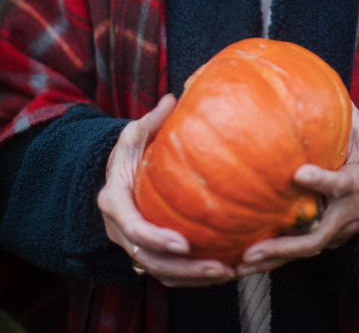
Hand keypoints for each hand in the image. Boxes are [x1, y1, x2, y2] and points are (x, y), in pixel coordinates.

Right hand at [97, 95, 235, 286]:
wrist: (117, 172)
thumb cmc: (129, 150)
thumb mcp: (134, 132)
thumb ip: (152, 120)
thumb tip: (173, 98)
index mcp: (114, 201)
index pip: (134, 228)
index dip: (157, 238)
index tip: (184, 244)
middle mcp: (120, 229)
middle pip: (150, 260)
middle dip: (185, 269)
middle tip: (219, 267)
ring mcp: (133, 244)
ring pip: (161, 272)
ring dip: (193, 277)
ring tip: (228, 272)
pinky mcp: (148, 251)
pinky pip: (169, 272)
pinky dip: (193, 277)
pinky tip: (224, 270)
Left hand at [236, 103, 358, 275]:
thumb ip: (339, 107)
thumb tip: (307, 76)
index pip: (341, 183)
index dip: (323, 181)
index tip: (299, 174)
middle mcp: (348, 212)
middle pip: (318, 234)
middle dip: (286, 244)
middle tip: (256, 246)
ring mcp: (338, 231)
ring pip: (305, 250)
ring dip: (274, 258)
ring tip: (242, 262)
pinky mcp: (325, 239)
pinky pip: (299, 252)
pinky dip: (273, 259)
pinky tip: (242, 260)